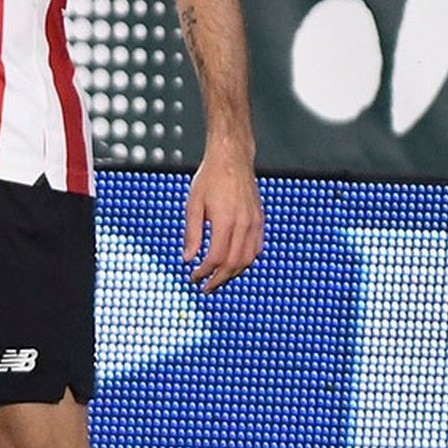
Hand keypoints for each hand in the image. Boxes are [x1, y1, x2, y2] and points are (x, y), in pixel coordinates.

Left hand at [183, 148, 262, 292]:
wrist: (232, 159)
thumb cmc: (210, 179)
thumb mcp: (193, 204)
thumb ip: (192, 233)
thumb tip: (188, 259)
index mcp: (225, 221)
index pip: (216, 258)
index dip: (204, 272)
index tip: (193, 277)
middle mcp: (244, 224)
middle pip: (234, 264)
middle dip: (218, 280)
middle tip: (204, 287)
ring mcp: (255, 223)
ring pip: (248, 260)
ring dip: (233, 274)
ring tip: (217, 279)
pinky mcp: (259, 220)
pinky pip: (256, 249)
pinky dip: (245, 261)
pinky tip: (233, 265)